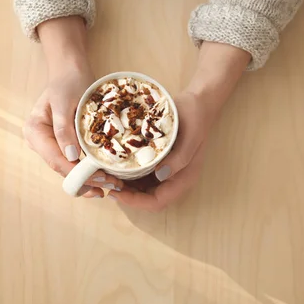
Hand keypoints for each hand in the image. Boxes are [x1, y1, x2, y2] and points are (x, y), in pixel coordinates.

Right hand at [23, 17, 123, 196]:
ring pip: (68, 169)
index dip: (78, 173)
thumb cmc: (68, 80)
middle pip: (62, 169)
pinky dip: (88, 170)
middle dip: (86, 180)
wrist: (70, 69)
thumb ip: (64, 129)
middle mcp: (38, 141)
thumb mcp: (66, 102)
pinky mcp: (62, 144)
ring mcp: (50, 144)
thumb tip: (70, 157)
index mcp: (34, 131)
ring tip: (112, 186)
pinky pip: (74, 162)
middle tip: (112, 186)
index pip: (56, 160)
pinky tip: (104, 177)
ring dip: (89, 179)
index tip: (101, 178)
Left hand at [109, 42, 249, 210]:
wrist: (198, 102)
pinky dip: (127, 174)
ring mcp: (166, 171)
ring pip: (142, 188)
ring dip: (124, 185)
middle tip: (106, 181)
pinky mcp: (159, 162)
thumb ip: (178, 159)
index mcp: (184, 178)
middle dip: (125, 194)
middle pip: (147, 198)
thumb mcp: (190, 136)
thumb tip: (160, 176)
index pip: (157, 201)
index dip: (135, 201)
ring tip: (106, 174)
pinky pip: (141, 174)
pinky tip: (115, 165)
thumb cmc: (195, 117)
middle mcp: (174, 179)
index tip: (115, 192)